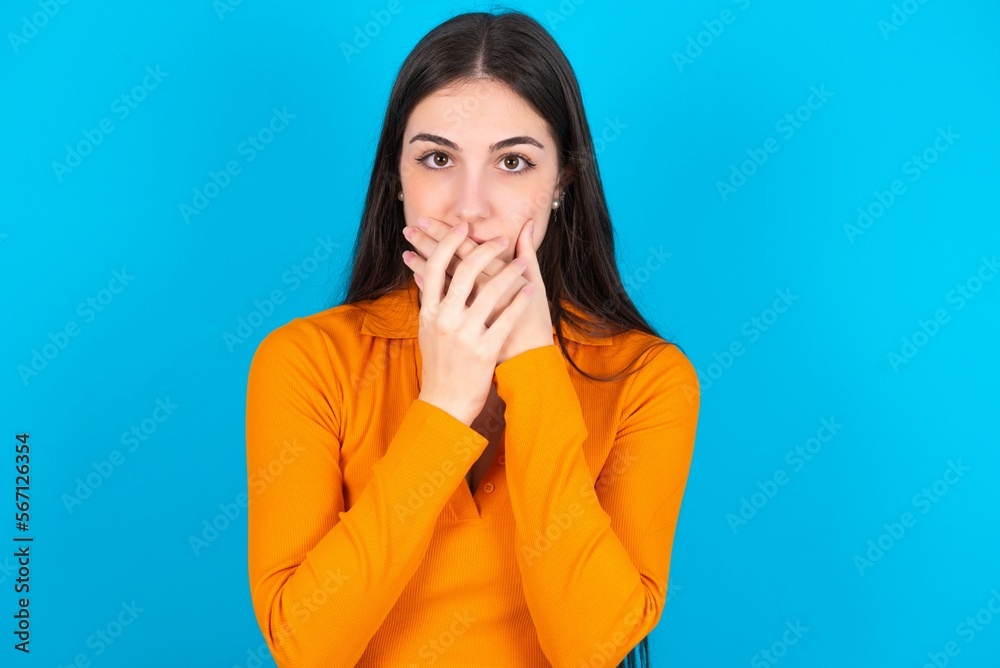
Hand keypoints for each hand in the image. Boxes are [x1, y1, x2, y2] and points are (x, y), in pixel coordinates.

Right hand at [407, 220, 534, 424]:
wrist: (444, 402)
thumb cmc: (438, 363)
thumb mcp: (427, 329)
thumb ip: (429, 298)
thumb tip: (422, 270)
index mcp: (429, 312)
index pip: (436, 267)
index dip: (448, 242)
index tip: (463, 226)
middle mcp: (445, 320)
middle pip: (464, 272)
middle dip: (484, 250)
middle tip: (500, 239)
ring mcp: (464, 335)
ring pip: (489, 293)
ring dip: (508, 273)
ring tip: (521, 262)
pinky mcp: (484, 351)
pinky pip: (506, 320)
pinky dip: (519, 301)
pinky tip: (530, 288)